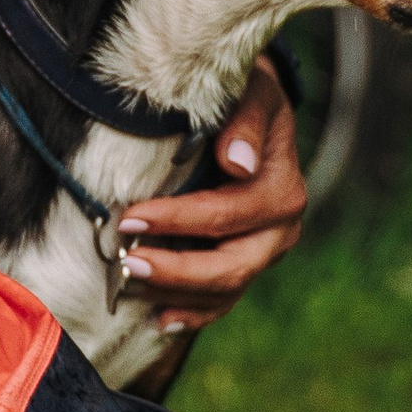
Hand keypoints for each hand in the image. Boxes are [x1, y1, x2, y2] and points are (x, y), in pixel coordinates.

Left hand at [115, 53, 306, 334]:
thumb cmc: (245, 96)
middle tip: (129, 263)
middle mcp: (282, 228)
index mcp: (282, 189)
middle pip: (232, 266)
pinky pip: (224, 300)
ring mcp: (266, 252)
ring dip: (177, 293)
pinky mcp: (249, 264)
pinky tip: (160, 319)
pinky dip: (193, 313)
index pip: (226, 214)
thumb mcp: (250, 93)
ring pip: (226, 290)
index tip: (129, 216)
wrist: (253, 109)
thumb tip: (239, 162)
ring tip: (131, 284)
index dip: (177, 220)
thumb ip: (245, 121)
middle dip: (177, 270)